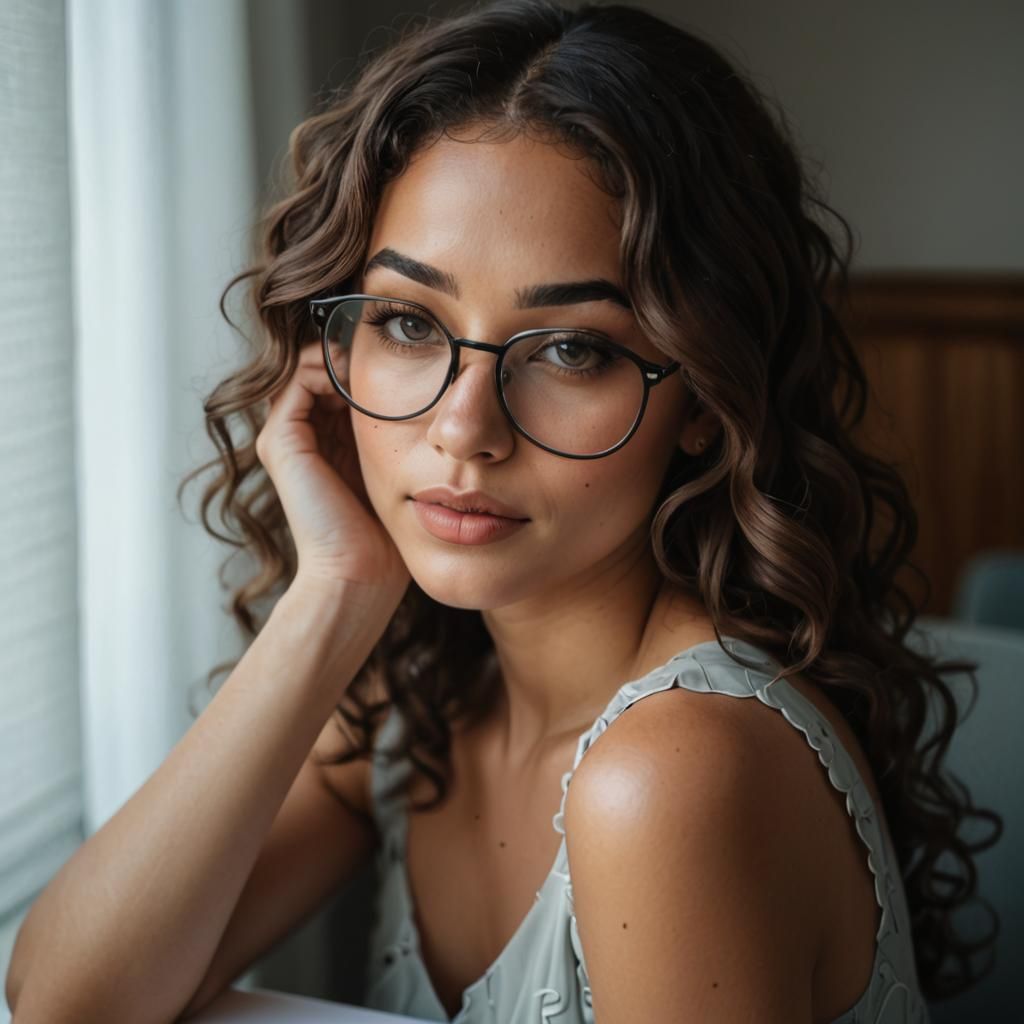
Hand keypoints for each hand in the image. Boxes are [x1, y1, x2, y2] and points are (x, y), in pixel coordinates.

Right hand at [254, 338, 409, 604]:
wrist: (359, 576)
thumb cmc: (386, 539)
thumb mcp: (397, 479)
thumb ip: (400, 445)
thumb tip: (435, 409)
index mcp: (325, 448)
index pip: (336, 386)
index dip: (365, 369)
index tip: (403, 366)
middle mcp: (299, 440)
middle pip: (320, 373)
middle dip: (355, 358)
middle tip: (390, 357)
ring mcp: (284, 440)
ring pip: (308, 369)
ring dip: (343, 357)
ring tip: (377, 364)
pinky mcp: (280, 442)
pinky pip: (300, 380)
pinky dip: (329, 367)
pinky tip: (363, 380)